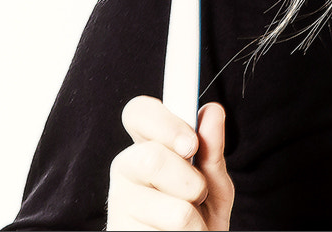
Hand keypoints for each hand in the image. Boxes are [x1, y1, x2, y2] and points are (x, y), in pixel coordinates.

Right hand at [107, 95, 233, 230]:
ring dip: (195, 219)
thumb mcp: (213, 181)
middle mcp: (127, 171)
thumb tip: (211, 111)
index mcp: (148, 146)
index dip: (165, 122)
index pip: (138, 112)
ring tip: (188, 224)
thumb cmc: (200, 217)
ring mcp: (119, 207)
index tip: (192, 144)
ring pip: (172, 209)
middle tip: (199, 193)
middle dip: (189, 181)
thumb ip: (212, 149)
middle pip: (151, 158)